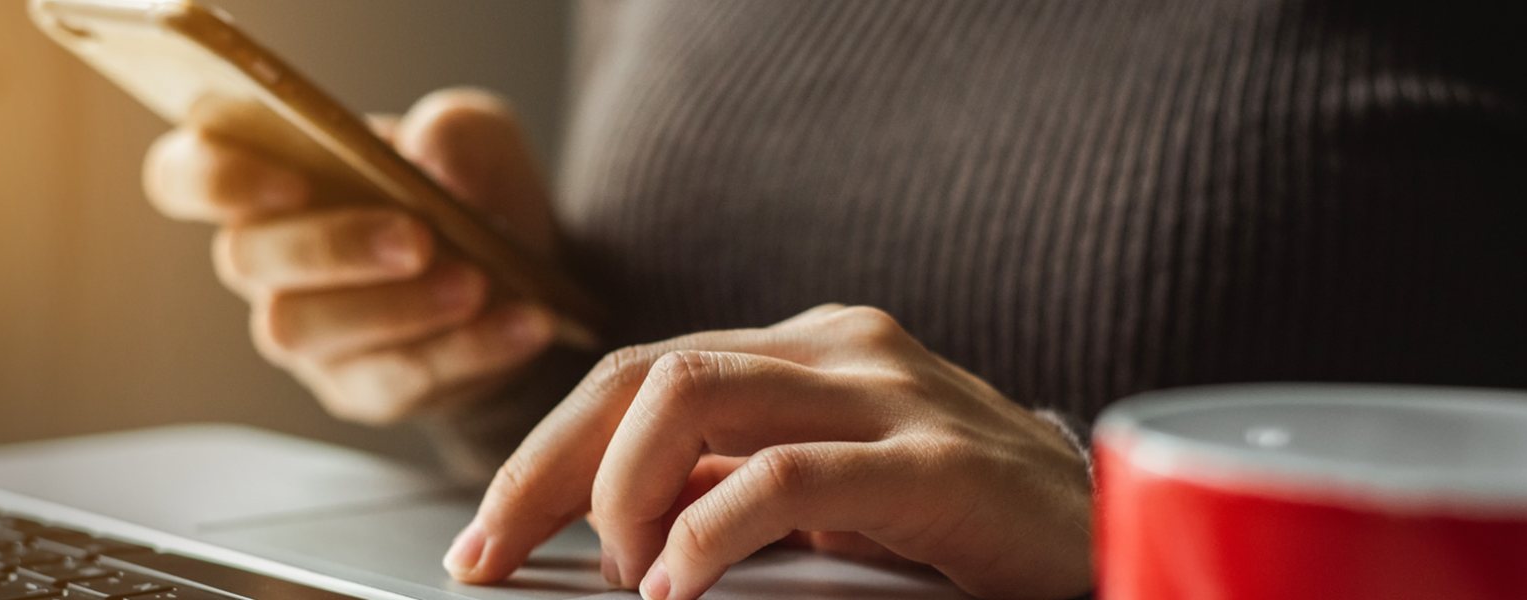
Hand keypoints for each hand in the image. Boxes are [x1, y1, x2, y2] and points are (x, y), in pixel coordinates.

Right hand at [142, 88, 559, 423]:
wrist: (526, 278)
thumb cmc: (470, 191)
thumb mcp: (478, 138)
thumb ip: (455, 130)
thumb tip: (430, 151)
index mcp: (269, 178)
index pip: (185, 175)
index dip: (215, 178)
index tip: (289, 179)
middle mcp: (267, 261)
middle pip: (247, 259)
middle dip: (332, 246)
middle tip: (419, 238)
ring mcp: (306, 333)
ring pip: (303, 330)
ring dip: (396, 309)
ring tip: (476, 284)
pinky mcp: (357, 388)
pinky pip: (389, 380)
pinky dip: (461, 351)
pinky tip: (519, 323)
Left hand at [443, 305, 1093, 599]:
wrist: (1111, 539)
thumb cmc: (961, 525)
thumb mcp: (826, 497)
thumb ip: (731, 487)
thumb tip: (609, 523)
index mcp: (802, 350)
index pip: (635, 374)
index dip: (542, 452)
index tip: (484, 533)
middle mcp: (836, 349)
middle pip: (640, 374)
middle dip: (543, 469)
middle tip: (491, 556)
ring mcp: (887, 392)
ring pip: (691, 395)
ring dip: (617, 491)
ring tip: (613, 573)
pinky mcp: (936, 460)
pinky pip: (788, 476)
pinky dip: (708, 531)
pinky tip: (676, 581)